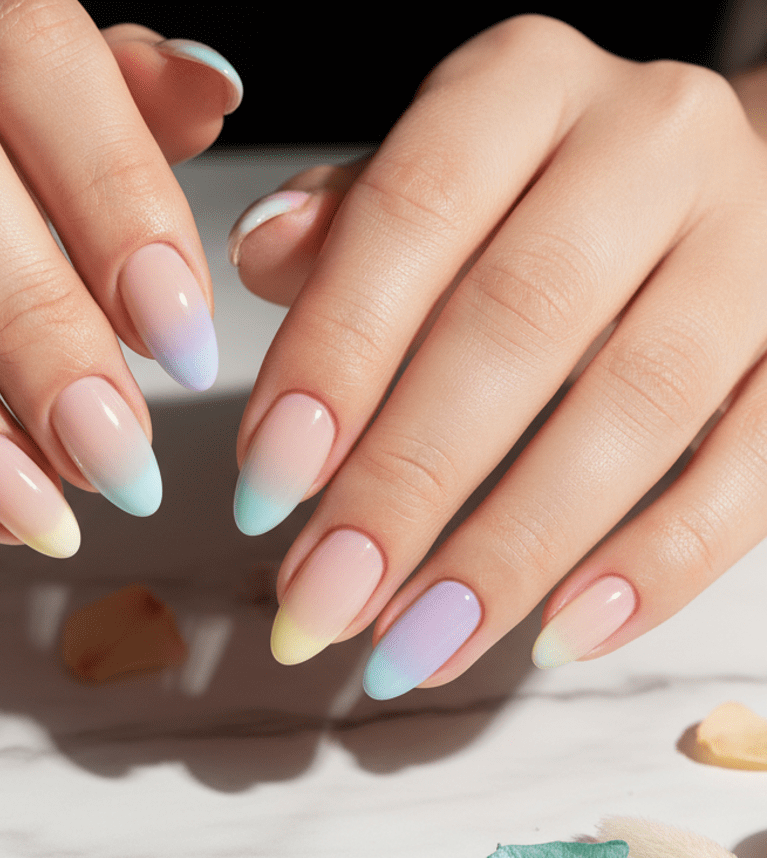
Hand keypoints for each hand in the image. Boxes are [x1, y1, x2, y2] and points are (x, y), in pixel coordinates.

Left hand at [227, 16, 766, 695]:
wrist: (700, 191)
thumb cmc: (524, 206)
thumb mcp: (424, 184)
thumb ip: (341, 226)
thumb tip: (262, 253)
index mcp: (521, 87)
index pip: (408, 214)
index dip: (332, 359)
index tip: (265, 490)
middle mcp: (649, 141)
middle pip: (517, 325)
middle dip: (405, 486)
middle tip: (324, 601)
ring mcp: (753, 240)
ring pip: (635, 409)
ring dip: (511, 549)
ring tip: (414, 647)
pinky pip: (753, 470)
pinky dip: (654, 566)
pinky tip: (559, 635)